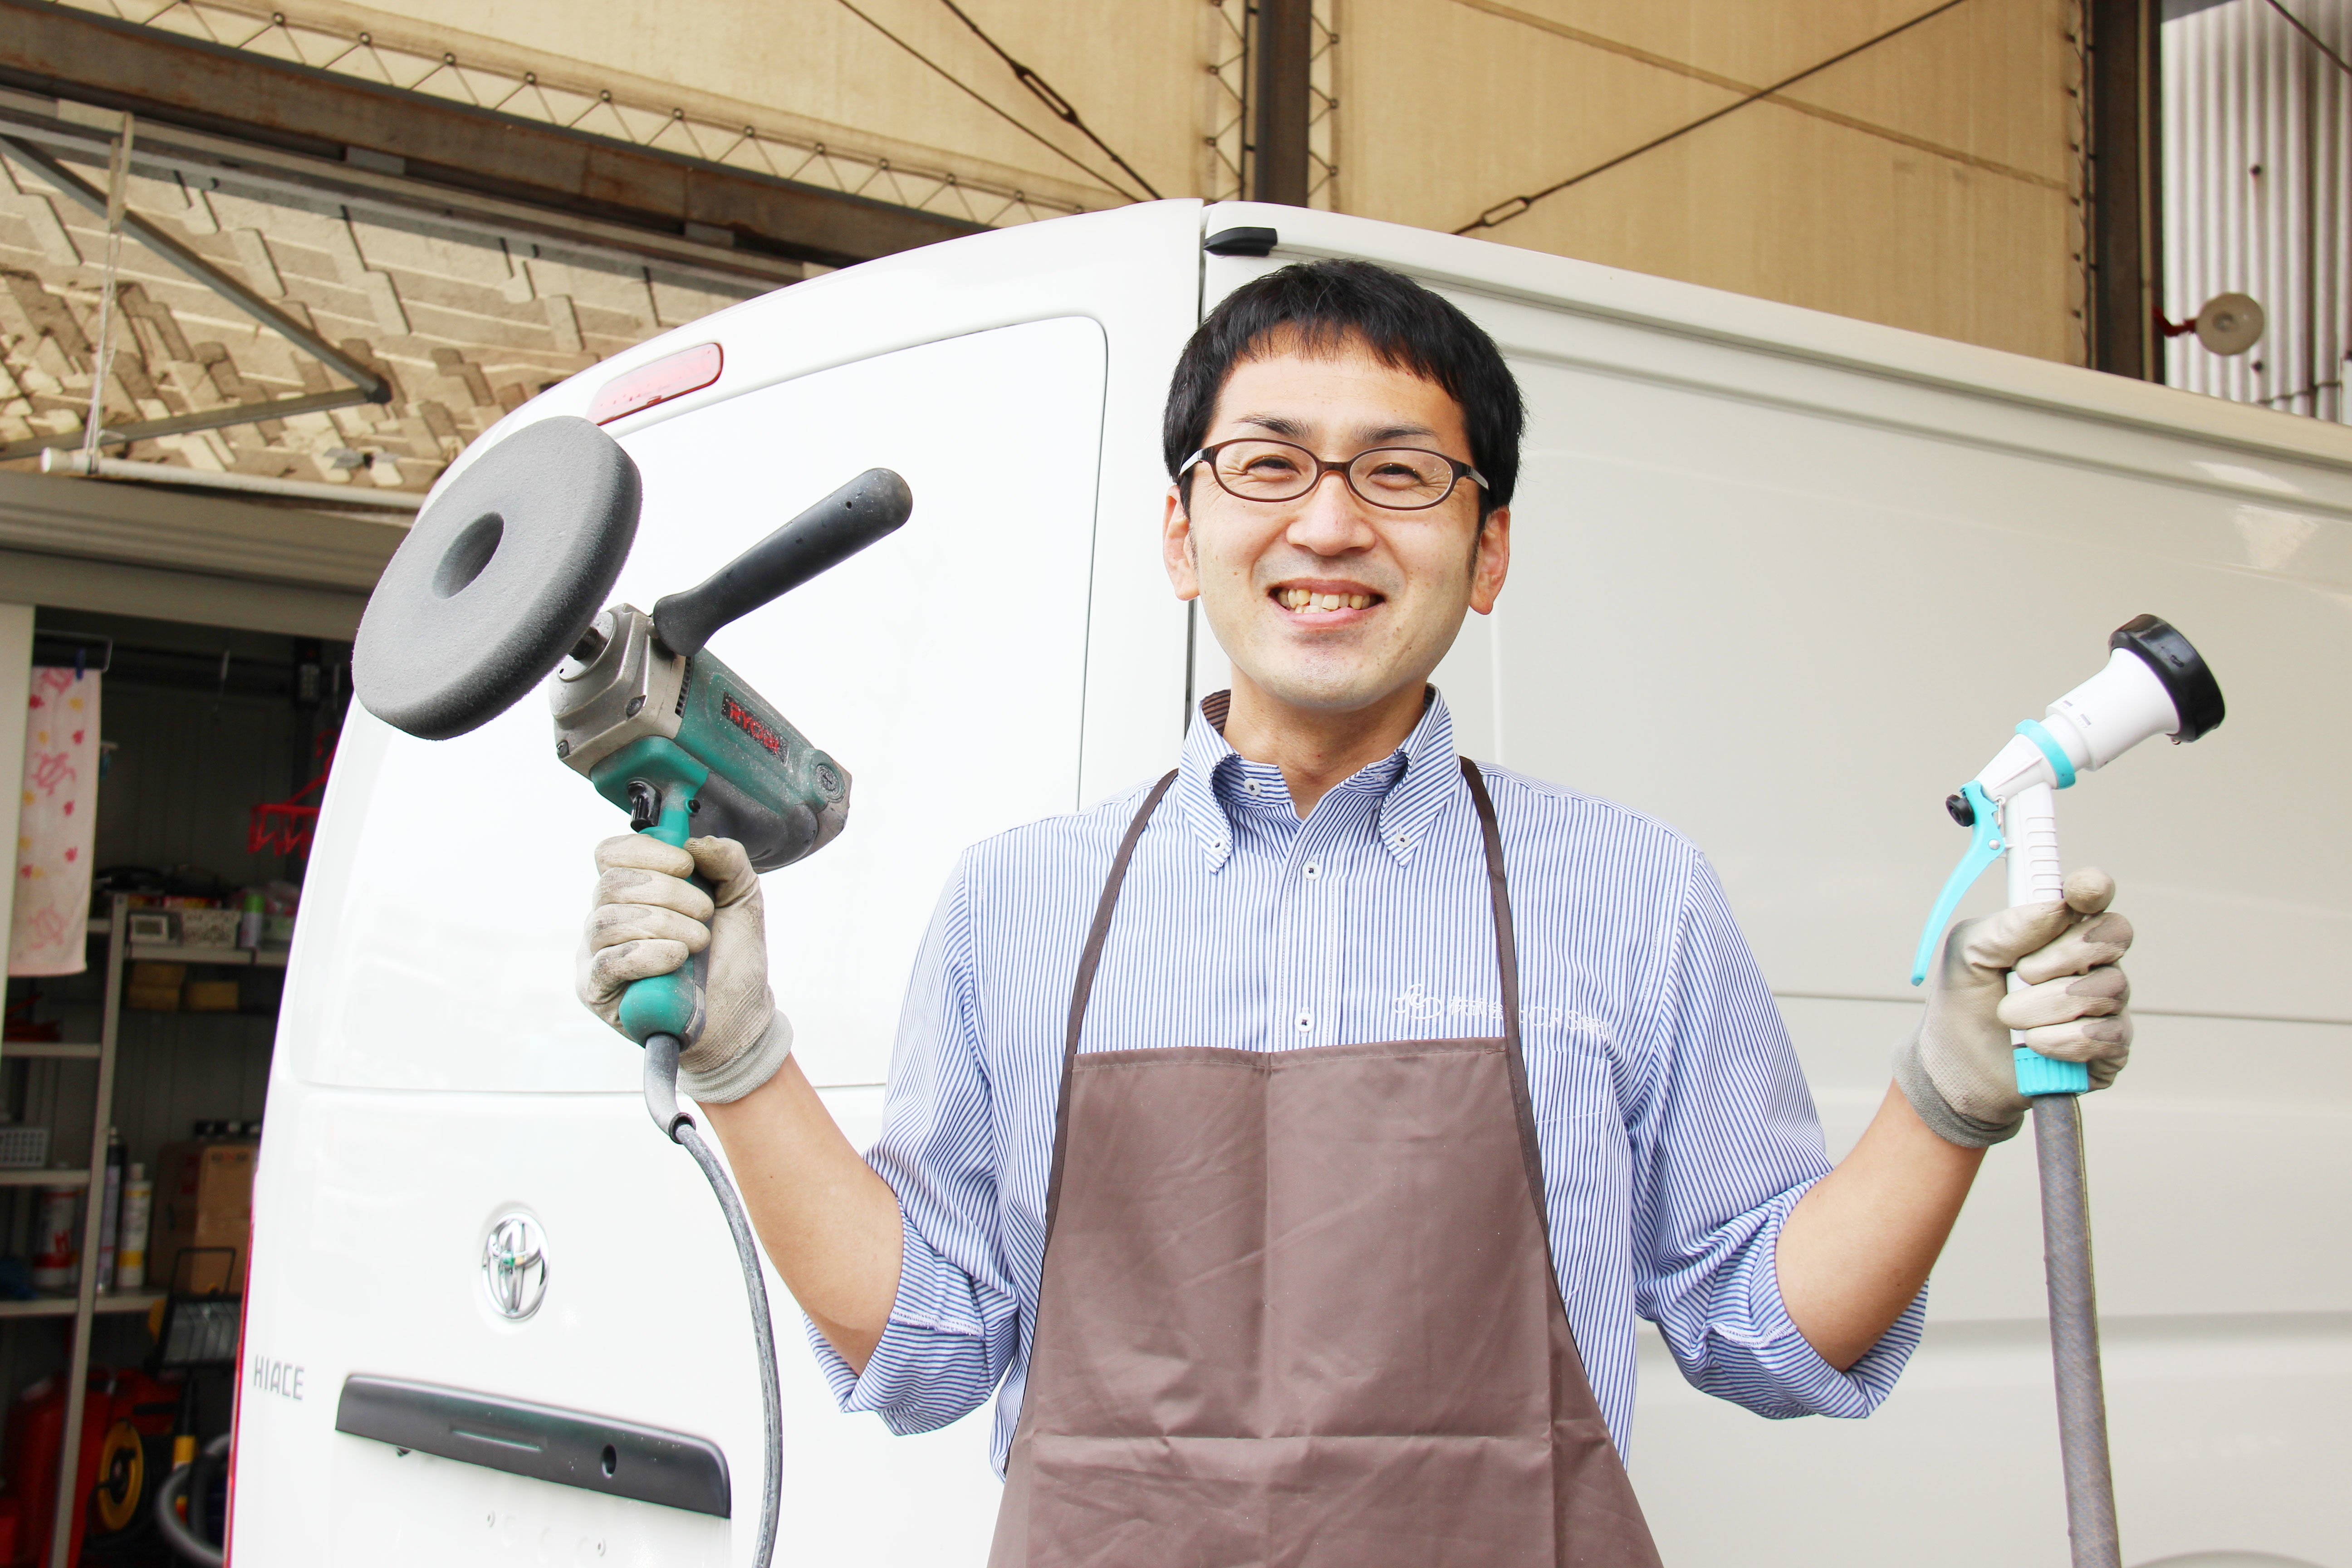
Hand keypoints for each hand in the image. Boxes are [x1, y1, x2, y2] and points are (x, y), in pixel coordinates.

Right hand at [576, 833, 793, 1101]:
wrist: (739, 1016)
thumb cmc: (732, 955)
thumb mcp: (742, 898)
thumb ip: (728, 860)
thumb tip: (696, 842)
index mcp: (633, 891)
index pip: (611, 853)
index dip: (647, 851)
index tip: (686, 865)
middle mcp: (606, 918)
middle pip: (612, 884)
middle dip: (668, 892)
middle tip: (705, 913)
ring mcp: (595, 954)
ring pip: (609, 920)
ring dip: (664, 925)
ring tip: (698, 942)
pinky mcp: (596, 990)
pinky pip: (607, 962)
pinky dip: (647, 955)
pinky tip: (676, 958)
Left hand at [1895, 868, 2133, 1146]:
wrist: (1957, 1068)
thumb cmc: (1965, 1003)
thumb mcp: (1968, 954)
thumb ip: (2008, 926)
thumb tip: (2057, 907)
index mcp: (2057, 930)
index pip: (2093, 897)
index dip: (2093, 888)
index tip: (2079, 892)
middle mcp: (2091, 962)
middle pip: (2113, 936)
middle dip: (2062, 955)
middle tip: (2021, 973)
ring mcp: (2105, 1005)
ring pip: (2106, 989)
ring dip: (2047, 1005)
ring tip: (2010, 1017)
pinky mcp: (2110, 1049)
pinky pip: (2107, 1035)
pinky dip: (2063, 1040)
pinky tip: (2036, 1045)